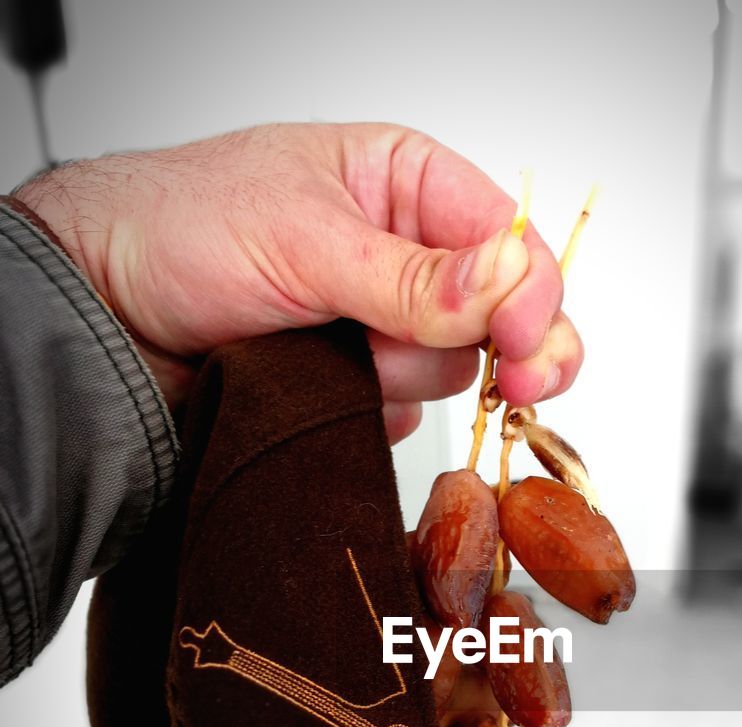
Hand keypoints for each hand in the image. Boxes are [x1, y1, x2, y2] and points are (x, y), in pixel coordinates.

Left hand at [16, 123, 583, 439]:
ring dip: (396, 375)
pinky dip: (368, 414)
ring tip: (327, 350)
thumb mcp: (305, 239)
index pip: (511, 242)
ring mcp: (378, 326)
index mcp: (404, 186)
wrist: (102, 315)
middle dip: (483, 346)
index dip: (532, 296)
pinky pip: (401, 418)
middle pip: (497, 319)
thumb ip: (414, 277)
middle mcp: (403, 256)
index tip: (526, 346)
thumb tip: (509, 282)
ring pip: (448, 374)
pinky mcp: (353, 386)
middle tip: (509, 382)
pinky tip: (321, 388)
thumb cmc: (179, 230)